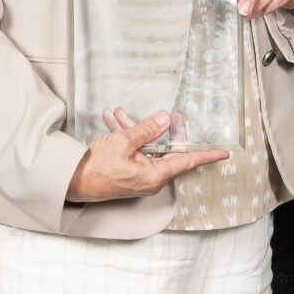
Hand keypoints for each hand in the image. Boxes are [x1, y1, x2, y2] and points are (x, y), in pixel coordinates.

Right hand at [66, 110, 228, 201]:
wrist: (70, 181)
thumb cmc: (95, 167)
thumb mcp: (124, 142)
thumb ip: (146, 130)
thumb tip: (165, 119)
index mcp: (154, 175)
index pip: (187, 162)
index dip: (206, 155)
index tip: (223, 153)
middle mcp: (149, 178)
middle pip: (164, 148)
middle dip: (159, 127)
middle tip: (166, 114)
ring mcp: (137, 176)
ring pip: (143, 147)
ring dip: (132, 128)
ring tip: (119, 113)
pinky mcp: (126, 172)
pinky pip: (131, 151)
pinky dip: (123, 135)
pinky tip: (112, 120)